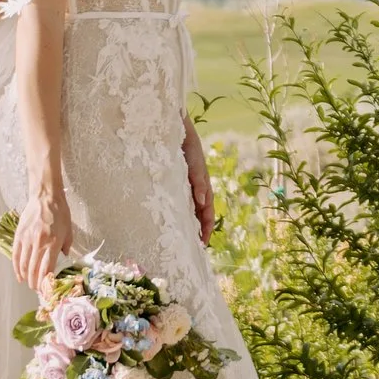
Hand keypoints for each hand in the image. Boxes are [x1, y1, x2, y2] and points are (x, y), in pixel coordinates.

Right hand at [11, 176, 68, 299]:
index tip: (46, 290)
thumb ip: (66, 247)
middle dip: (35, 283)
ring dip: (26, 277)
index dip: (45, 282)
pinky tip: (19, 275)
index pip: (47, 268)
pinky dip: (17, 267)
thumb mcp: (69, 231)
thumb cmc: (60, 213)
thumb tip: (63, 259)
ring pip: (24, 264)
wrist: (45, 197)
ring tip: (29, 284)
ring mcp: (27, 240)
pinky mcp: (19, 236)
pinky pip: (16, 255)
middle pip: (34, 269)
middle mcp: (39, 243)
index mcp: (53, 243)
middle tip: (37, 290)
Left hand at [183, 122, 215, 250]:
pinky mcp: (175, 183)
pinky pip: (179, 202)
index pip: (207, 212)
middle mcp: (196, 189)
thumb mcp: (195, 162)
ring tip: (183, 240)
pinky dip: (179, 213)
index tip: (202, 244)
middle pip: (200, 214)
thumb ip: (198, 180)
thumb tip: (203, 201)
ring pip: (190, 210)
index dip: (206, 228)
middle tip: (192, 249)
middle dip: (198, 231)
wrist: (175, 129)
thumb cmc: (188, 145)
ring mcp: (186, 186)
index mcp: (204, 186)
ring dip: (188, 224)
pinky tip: (171, 221)